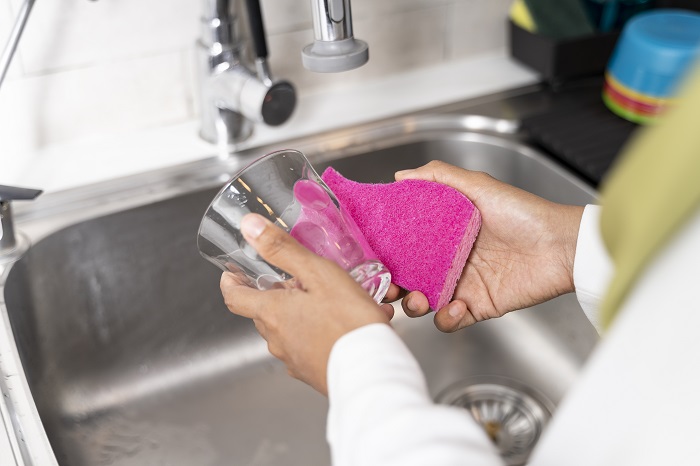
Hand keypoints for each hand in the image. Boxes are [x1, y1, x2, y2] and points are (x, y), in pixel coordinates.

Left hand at [220, 214, 391, 394]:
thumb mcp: (317, 274)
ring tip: (332, 301)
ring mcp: (293, 359)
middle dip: (276, 293)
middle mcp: (276, 339)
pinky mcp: (311, 372)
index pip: (234, 296)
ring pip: (287, 329)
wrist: (371, 371)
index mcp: (271, 312)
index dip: (230, 281)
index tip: (232, 273)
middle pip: (264, 311)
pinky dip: (318, 333)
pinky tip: (345, 325)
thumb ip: (282, 249)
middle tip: (299, 279)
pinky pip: (307, 347)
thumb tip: (249, 226)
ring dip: (301, 313)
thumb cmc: (348, 322)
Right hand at [393, 161, 583, 332]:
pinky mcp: (478, 306)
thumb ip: (438, 177)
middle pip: (408, 278)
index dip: (387, 252)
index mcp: (443, 233)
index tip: (373, 256)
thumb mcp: (478, 185)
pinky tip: (457, 306)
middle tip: (388, 286)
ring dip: (414, 305)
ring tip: (420, 299)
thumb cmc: (523, 213)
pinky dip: (446, 318)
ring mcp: (462, 284)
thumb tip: (400, 176)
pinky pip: (450, 320)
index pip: (405, 245)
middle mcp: (448, 260)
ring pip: (423, 302)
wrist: (560, 246)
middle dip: (392, 286)